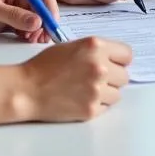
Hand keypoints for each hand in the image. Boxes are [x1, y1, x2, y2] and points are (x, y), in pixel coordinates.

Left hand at [0, 0, 57, 42]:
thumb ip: (14, 15)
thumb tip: (37, 21)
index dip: (49, 10)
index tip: (50, 26)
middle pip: (42, 8)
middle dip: (44, 23)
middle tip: (42, 38)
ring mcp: (16, 7)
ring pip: (36, 20)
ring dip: (37, 31)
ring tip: (32, 40)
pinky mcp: (11, 20)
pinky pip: (27, 28)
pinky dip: (29, 35)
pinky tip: (26, 40)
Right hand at [16, 36, 132, 121]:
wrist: (27, 89)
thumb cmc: (45, 65)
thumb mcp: (73, 46)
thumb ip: (96, 51)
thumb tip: (114, 60)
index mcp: (95, 46)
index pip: (127, 54)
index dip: (119, 60)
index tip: (114, 64)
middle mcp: (99, 66)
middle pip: (124, 76)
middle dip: (113, 77)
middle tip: (96, 79)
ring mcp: (96, 89)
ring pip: (117, 94)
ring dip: (106, 92)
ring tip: (87, 89)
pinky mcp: (91, 109)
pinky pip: (106, 107)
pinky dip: (97, 105)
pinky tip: (81, 98)